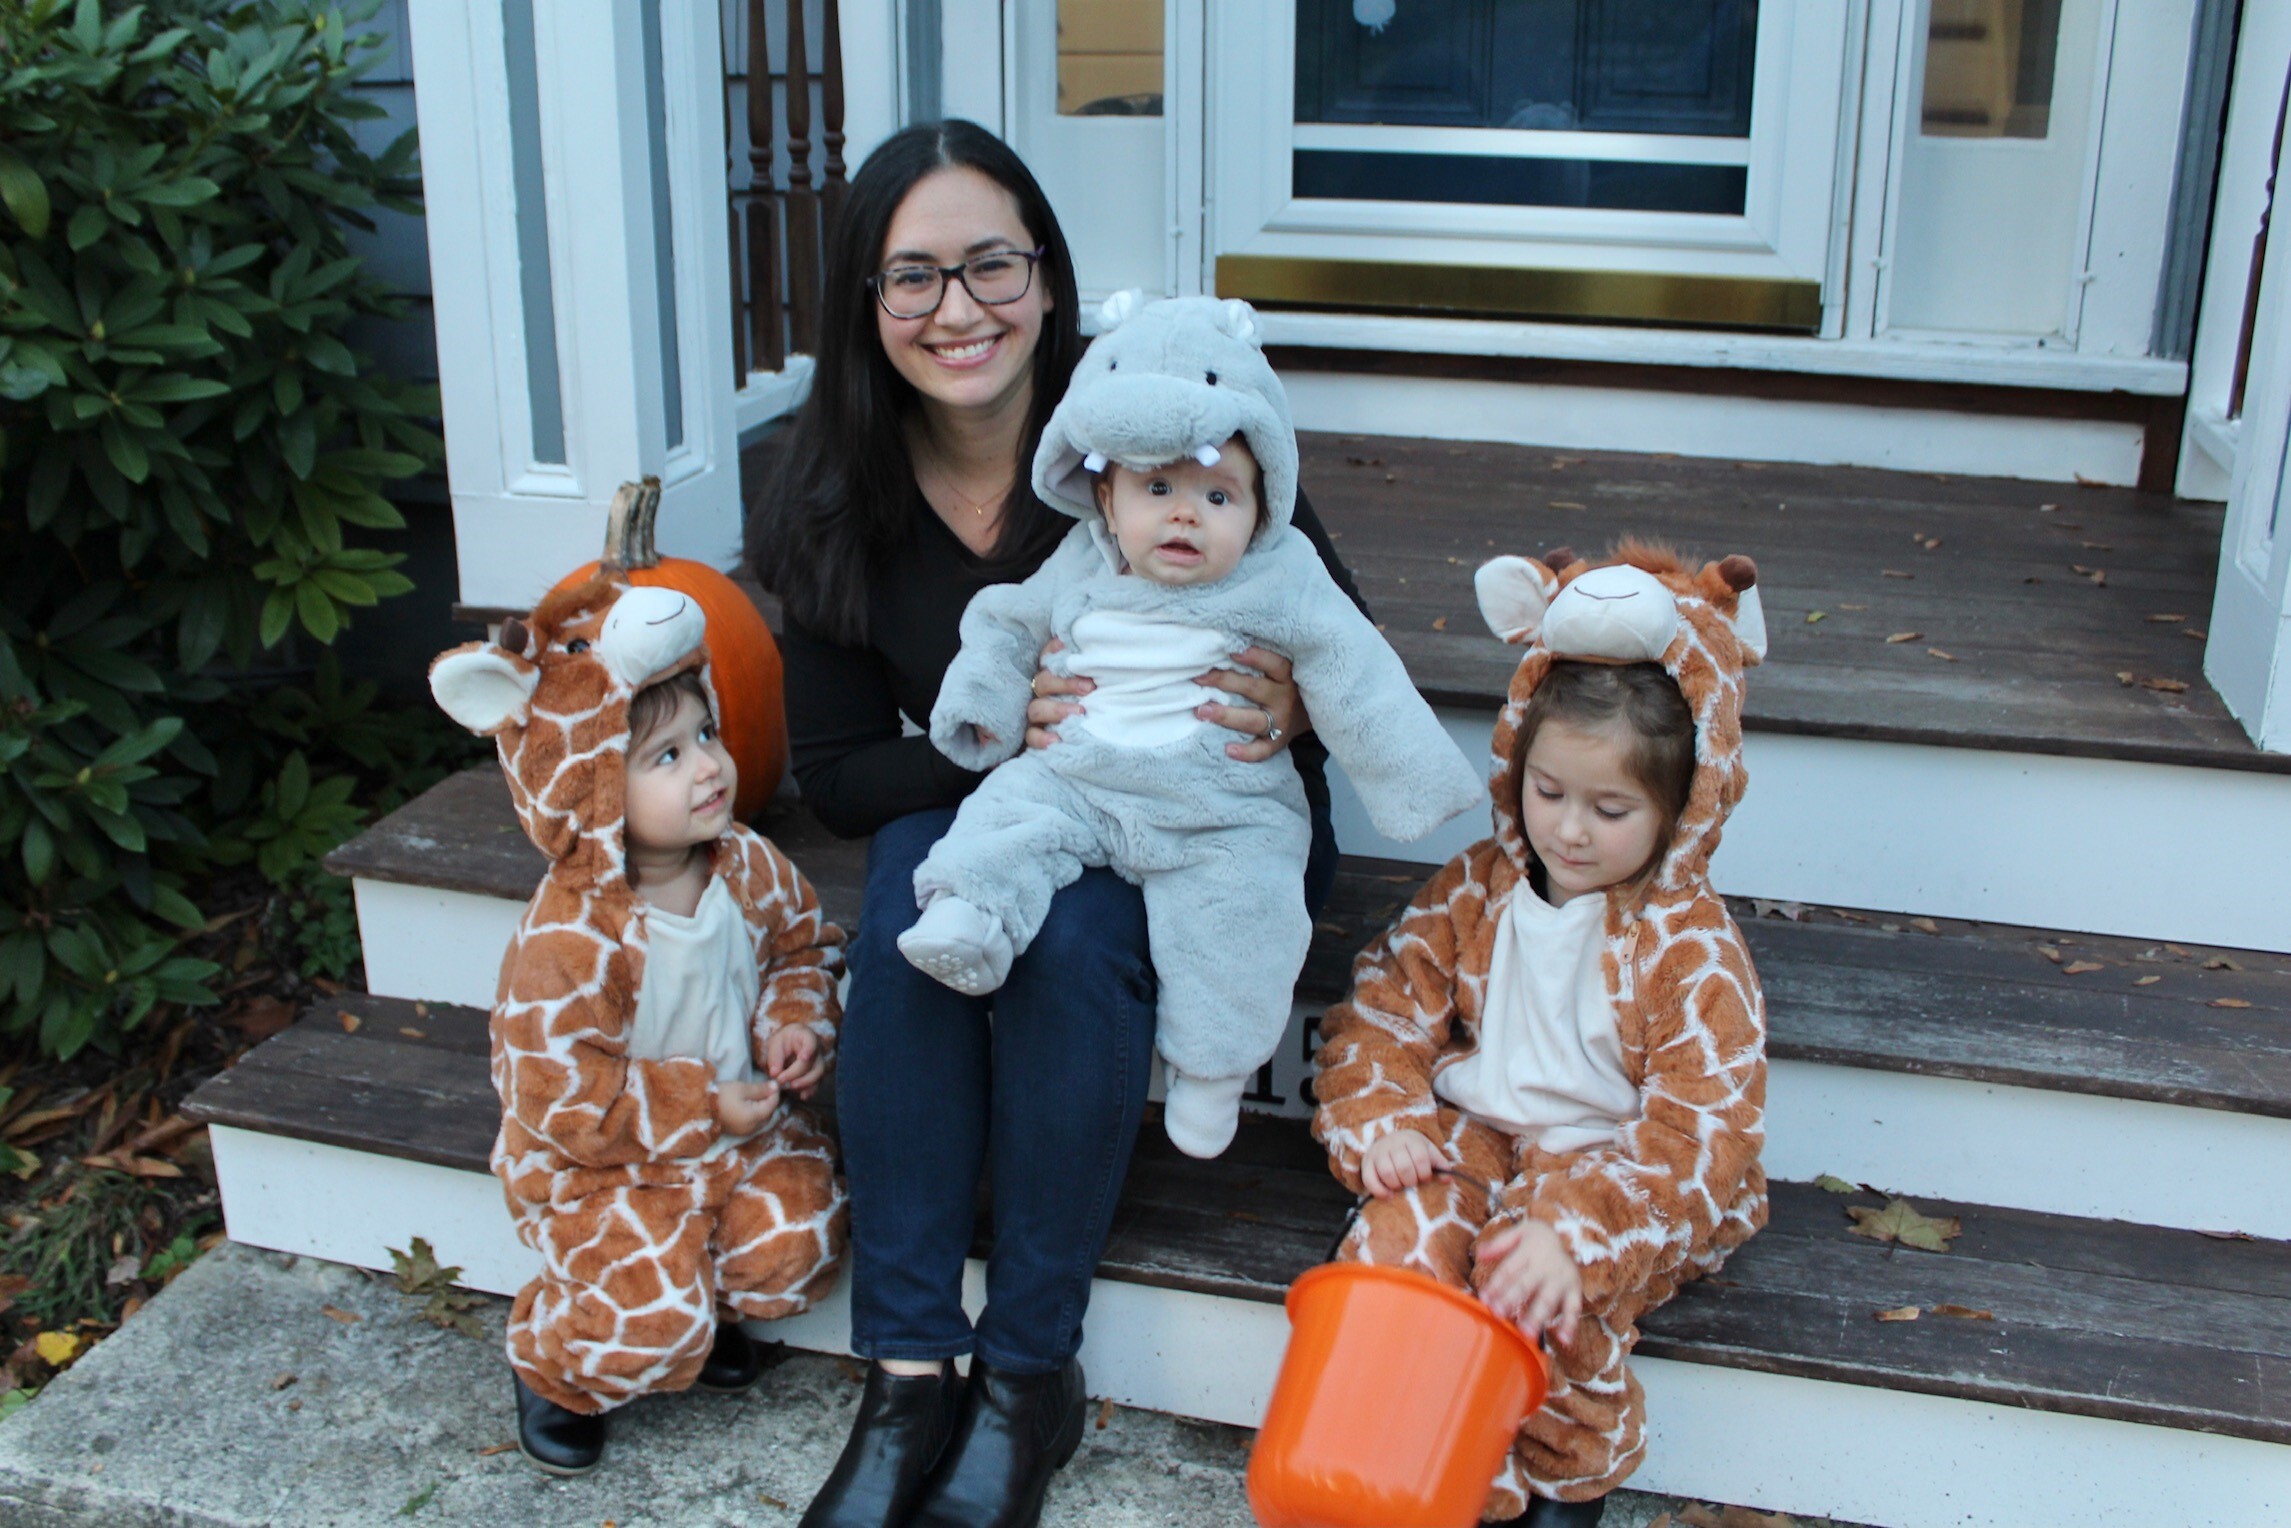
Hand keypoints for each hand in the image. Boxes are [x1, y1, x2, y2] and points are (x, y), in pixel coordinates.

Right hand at [714, 1079, 780, 1134]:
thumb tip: (776, 1087)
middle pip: (769, 1114)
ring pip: (762, 1120)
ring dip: (763, 1108)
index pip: (773, 1104)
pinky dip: (756, 1114)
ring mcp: (745, 1132)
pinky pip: (754, 1124)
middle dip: (770, 1101)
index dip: (774, 1092)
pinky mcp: (738, 1132)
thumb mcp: (741, 1088)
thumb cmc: (721, 1095)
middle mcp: (752, 1128)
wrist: (698, 1108)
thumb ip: (760, 1089)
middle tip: (765, 1087)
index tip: (772, 1081)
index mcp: (754, 1118)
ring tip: (758, 1095)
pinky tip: (750, 1104)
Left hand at [764, 1025, 826, 1098]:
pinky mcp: (817, 1074)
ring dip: (805, 1083)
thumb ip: (774, 1058)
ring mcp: (819, 1062)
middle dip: (798, 1073)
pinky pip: (817, 1083)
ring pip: (818, 1074)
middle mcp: (817, 1049)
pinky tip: (803, 1096)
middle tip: (782, 1080)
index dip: (809, 1050)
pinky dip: (811, 1090)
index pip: (811, 1042)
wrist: (789, 1044)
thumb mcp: (775, 1044)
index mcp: (806, 1036)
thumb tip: (775, 1074)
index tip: (803, 1057)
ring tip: (791, 1087)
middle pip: (813, 1063)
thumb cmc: (783, 1042)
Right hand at [1024, 638, 1090, 750]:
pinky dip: (1042, 739)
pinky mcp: (1033, 734)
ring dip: (1057, 710)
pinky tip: (1056, 741)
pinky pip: (1031, 736)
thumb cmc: (1092, 700)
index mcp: (1052, 674)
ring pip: (1036, 708)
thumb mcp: (1092, 683)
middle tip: (1089, 688)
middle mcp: (1040, 691)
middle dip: (1065, 684)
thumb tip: (1091, 644)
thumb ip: (1089, 668)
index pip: (1048, 657)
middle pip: (1043, 682)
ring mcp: (1036, 713)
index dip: (1055, 651)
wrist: (1084, 736)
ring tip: (1079, 712)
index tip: (1069, 650)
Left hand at [1196, 646, 1308, 761]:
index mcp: (1287, 677)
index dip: (1256, 658)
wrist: (1312, 713)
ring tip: (1201, 712)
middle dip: (1225, 682)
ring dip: (1227, 716)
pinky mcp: (1278, 742)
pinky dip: (1247, 752)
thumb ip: (1263, 660)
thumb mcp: (1284, 669)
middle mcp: (1284, 699)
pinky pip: (1263, 750)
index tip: (1233, 651)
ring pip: (1254, 719)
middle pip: (1255, 689)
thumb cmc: (1286, 684)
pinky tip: (1229, 750)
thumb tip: (1224, 644)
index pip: (1275, 664)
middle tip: (1199, 678)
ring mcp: (1281, 722)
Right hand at [1360, 1132, 1451, 1197]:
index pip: (1420, 1158)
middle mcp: (1392, 1143)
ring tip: (1401, 1186)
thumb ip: (1440, 1164)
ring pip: (1387, 1173)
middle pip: (1404, 1167)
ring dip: (1397, 1185)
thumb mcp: (1428, 1151)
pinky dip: (1380, 1191)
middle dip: (1411, 1181)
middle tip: (1412, 1183)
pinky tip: (1389, 1195)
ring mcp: (1377, 1152)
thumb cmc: (1412, 1150)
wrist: (1387, 1139)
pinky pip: (1370, 1180)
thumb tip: (1448, 1179)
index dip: (1425, 1174)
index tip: (1424, 1179)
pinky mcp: (1366, 1163)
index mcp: (1410, 1139)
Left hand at [1474, 1219, 1582, 1346]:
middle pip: (1526, 1285)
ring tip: (1526, 1333)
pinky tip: (1564, 1340)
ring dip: (1537, 1317)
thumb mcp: (1517, 1232)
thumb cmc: (1534, 1239)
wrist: (1563, 1235)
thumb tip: (1478, 1253)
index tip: (1484, 1299)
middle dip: (1512, 1300)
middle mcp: (1546, 1266)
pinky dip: (1570, 1324)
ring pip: (1548, 1300)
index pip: (1509, 1270)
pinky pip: (1574, 1308)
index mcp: (1528, 1252)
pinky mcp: (1575, 1289)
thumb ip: (1499, 1244)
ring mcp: (1561, 1278)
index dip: (1496, 1284)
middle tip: (1498, 1314)